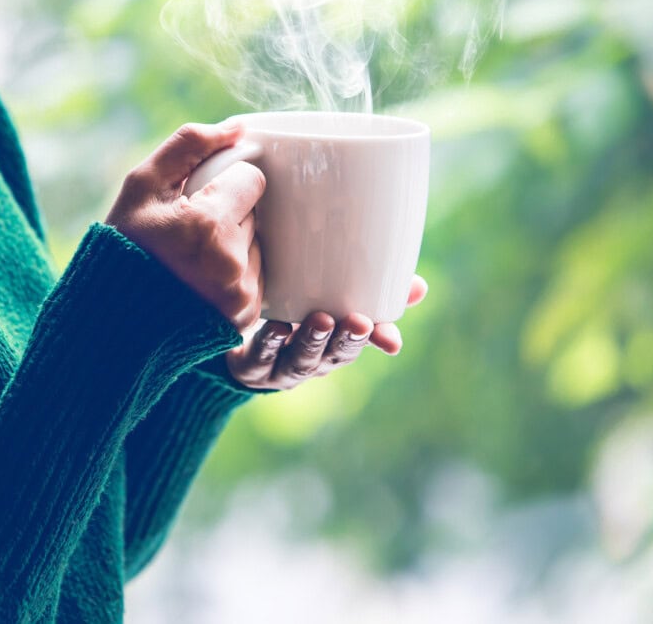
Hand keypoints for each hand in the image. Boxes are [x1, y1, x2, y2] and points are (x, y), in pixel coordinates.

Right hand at [106, 122, 265, 329]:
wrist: (114, 318)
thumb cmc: (124, 246)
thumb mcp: (141, 186)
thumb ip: (189, 146)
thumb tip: (238, 128)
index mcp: (208, 225)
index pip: (252, 179)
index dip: (225, 185)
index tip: (201, 199)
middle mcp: (231, 262)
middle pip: (254, 213)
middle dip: (227, 216)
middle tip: (189, 234)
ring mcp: (242, 294)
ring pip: (257, 245)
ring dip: (234, 245)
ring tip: (193, 260)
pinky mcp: (247, 316)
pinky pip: (256, 276)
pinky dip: (235, 274)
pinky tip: (202, 280)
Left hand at [227, 275, 428, 389]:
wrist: (231, 333)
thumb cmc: (290, 312)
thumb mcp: (329, 300)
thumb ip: (370, 290)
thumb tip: (421, 287)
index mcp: (333, 345)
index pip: (361, 345)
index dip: (377, 342)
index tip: (392, 340)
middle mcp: (311, 360)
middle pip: (333, 356)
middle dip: (348, 341)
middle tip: (359, 323)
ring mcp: (280, 366)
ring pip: (300, 360)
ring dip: (313, 341)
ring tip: (321, 321)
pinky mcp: (250, 365)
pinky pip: (261, 357)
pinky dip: (270, 343)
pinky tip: (277, 327)